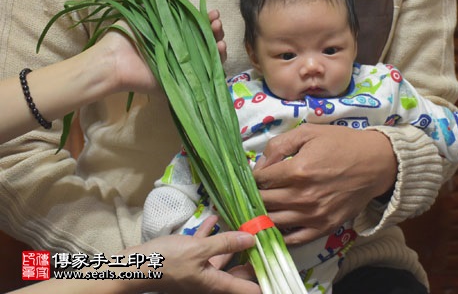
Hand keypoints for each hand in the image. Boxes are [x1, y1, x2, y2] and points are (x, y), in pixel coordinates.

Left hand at [93, 9, 226, 94]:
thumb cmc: (124, 37)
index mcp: (173, 36)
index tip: (213, 13)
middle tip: (216, 22)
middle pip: (207, 42)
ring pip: (210, 57)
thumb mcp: (142, 15)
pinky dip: (217, 63)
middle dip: (215, 30)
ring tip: (219, 34)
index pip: (197, 28)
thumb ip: (159, 7)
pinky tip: (220, 48)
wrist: (113, 62)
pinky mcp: (185, 83)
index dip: (207, 20)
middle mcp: (181, 52)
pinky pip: (207, 76)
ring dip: (219, 44)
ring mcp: (184, 68)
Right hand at [133, 216, 260, 293]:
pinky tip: (215, 218)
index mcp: (215, 284)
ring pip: (222, 258)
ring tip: (244, 224)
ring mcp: (198, 271)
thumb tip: (251, 238)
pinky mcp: (187, 261)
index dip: (264, 280)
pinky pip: (204, 248)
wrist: (132, 267)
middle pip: (237, 272)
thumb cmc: (166, 262)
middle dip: (250, 257)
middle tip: (264, 240)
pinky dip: (211, 234)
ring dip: (231, 242)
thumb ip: (225, 244)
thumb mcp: (198, 250)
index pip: (248, 289)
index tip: (276, 265)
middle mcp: (209, 281)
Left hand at [253, 124, 396, 244]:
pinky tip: (276, 226)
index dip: (251, 177)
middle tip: (252, 191)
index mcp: (297, 171)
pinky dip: (280, 234)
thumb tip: (259, 165)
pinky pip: (294, 239)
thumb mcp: (308, 132)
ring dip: (262, 215)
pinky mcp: (324, 227)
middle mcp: (302, 196)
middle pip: (263, 202)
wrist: (375, 163)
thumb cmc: (341, 144)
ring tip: (259, 208)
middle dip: (254, 195)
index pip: (259, 180)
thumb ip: (278, 145)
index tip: (252, 176)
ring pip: (273, 222)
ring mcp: (313, 215)